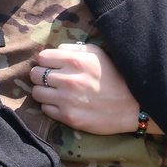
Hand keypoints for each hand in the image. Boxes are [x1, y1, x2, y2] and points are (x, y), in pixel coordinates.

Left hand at [30, 43, 159, 134]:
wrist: (132, 106)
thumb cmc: (115, 77)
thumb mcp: (98, 54)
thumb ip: (74, 49)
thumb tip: (55, 51)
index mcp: (75, 60)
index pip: (42, 57)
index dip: (47, 61)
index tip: (54, 66)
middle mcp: (68, 79)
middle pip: (35, 74)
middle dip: (42, 76)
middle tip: (53, 80)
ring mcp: (67, 100)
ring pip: (36, 93)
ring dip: (44, 92)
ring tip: (57, 92)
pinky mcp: (68, 117)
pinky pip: (45, 109)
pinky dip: (51, 106)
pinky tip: (63, 104)